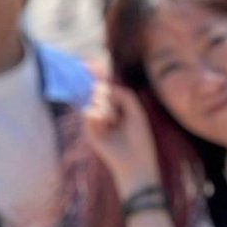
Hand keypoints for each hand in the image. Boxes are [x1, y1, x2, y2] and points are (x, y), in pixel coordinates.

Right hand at [82, 80, 160, 194]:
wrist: (135, 162)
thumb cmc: (139, 139)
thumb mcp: (136, 111)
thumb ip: (122, 93)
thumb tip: (102, 86)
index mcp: (118, 106)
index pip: (105, 87)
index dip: (97, 74)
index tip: (87, 64)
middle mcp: (106, 111)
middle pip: (99, 89)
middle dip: (108, 95)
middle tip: (118, 112)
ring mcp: (97, 121)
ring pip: (94, 99)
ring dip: (107, 108)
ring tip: (114, 123)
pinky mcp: (89, 130)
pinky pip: (88, 111)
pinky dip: (99, 116)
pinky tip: (106, 127)